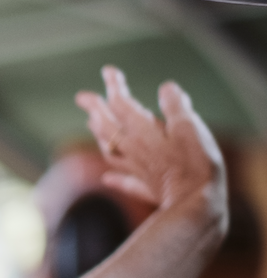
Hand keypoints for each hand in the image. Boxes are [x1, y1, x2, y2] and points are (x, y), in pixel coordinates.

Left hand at [75, 67, 226, 237]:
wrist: (195, 206)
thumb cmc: (195, 163)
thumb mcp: (189, 126)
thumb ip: (175, 105)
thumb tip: (165, 88)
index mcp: (142, 131)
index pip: (122, 103)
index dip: (114, 86)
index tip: (108, 71)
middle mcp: (134, 150)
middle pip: (107, 127)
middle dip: (94, 109)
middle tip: (81, 96)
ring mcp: (138, 171)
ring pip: (110, 150)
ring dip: (99, 135)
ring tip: (92, 126)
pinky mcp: (147, 189)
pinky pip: (124, 181)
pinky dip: (114, 177)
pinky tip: (107, 178)